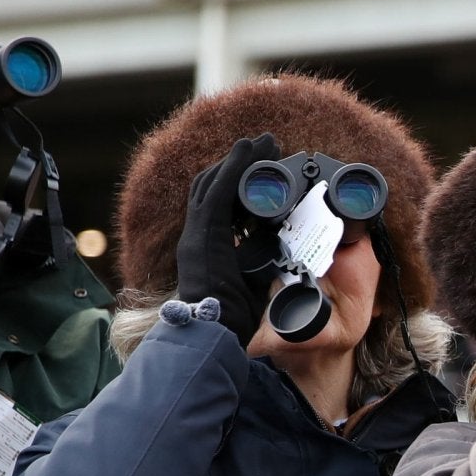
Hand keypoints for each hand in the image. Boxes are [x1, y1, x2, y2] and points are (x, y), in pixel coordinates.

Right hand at [178, 134, 284, 346]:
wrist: (213, 333)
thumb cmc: (232, 316)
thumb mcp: (251, 278)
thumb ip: (259, 257)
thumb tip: (279, 242)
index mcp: (206, 246)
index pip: (216, 204)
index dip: (234, 181)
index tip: (259, 167)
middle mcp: (196, 236)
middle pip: (212, 187)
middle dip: (237, 164)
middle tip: (263, 145)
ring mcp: (197, 234)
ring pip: (212, 184)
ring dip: (237, 160)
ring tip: (258, 142)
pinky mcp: (203, 235)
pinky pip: (218, 193)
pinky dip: (233, 170)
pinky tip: (248, 153)